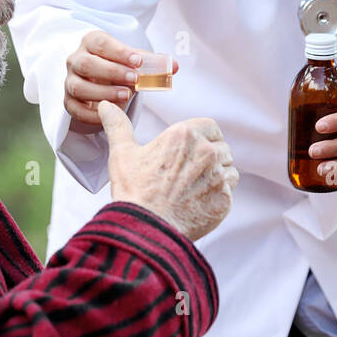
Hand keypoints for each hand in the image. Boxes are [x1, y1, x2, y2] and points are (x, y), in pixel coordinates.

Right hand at [64, 30, 178, 129]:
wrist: (101, 79)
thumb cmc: (120, 65)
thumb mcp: (134, 60)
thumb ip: (153, 62)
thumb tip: (174, 66)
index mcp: (91, 42)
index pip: (100, 42)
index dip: (119, 51)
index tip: (138, 61)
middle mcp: (76, 60)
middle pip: (86, 64)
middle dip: (112, 72)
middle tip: (134, 79)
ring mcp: (70, 81)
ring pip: (79, 87)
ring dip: (103, 93)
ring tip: (126, 95)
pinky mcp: (68, 102)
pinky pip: (75, 109)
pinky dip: (92, 114)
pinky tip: (111, 114)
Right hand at [98, 100, 236, 240]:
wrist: (145, 229)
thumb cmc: (134, 192)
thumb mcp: (122, 154)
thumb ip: (118, 126)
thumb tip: (106, 106)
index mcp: (185, 134)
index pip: (210, 127)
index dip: (203, 138)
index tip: (192, 150)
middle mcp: (206, 151)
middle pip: (221, 148)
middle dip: (210, 159)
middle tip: (189, 174)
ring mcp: (218, 175)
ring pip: (228, 169)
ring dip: (217, 176)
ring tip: (193, 189)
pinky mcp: (225, 198)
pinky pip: (230, 192)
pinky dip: (218, 196)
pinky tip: (198, 203)